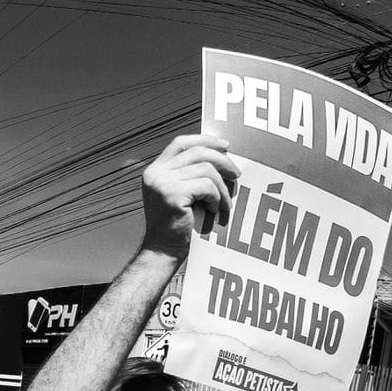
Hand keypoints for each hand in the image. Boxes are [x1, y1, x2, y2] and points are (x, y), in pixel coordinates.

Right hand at [140, 133, 239, 258]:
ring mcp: (162, 183)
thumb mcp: (179, 192)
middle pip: (197, 152)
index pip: (180, 142)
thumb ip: (188, 173)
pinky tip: (214, 210)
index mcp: (155, 171)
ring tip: (224, 203)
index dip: (204, 140)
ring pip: (205, 169)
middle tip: (236, 175)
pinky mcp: (172, 195)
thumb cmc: (177, 224)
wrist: (164, 251)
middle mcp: (155, 174)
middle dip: (222, 161)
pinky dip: (216, 197)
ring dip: (221, 187)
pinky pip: (206, 186)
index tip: (225, 146)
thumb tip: (220, 153)